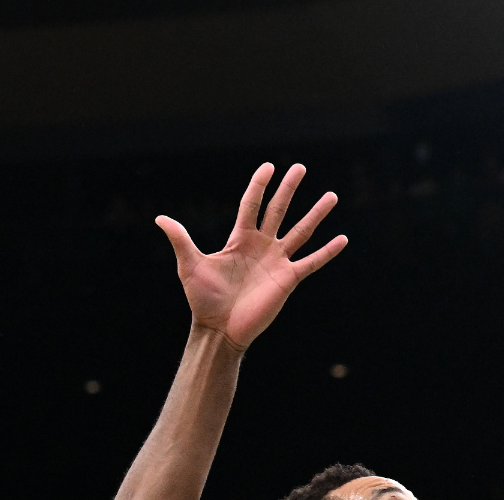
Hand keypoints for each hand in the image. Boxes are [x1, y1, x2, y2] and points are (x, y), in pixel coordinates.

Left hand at [157, 163, 347, 349]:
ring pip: (301, 231)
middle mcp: (261, 247)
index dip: (259, 186)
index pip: (252, 205)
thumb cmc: (203, 300)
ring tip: (331, 195)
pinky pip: (312, 262)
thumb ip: (180, 239)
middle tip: (300, 167)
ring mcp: (277, 262)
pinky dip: (328, 252)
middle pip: (278, 210)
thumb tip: (160, 218)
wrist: (219, 330)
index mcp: (240, 239)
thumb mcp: (189, 265)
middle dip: (289, 189)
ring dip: (316, 214)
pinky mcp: (288, 279)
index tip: (268, 167)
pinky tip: (343, 238)